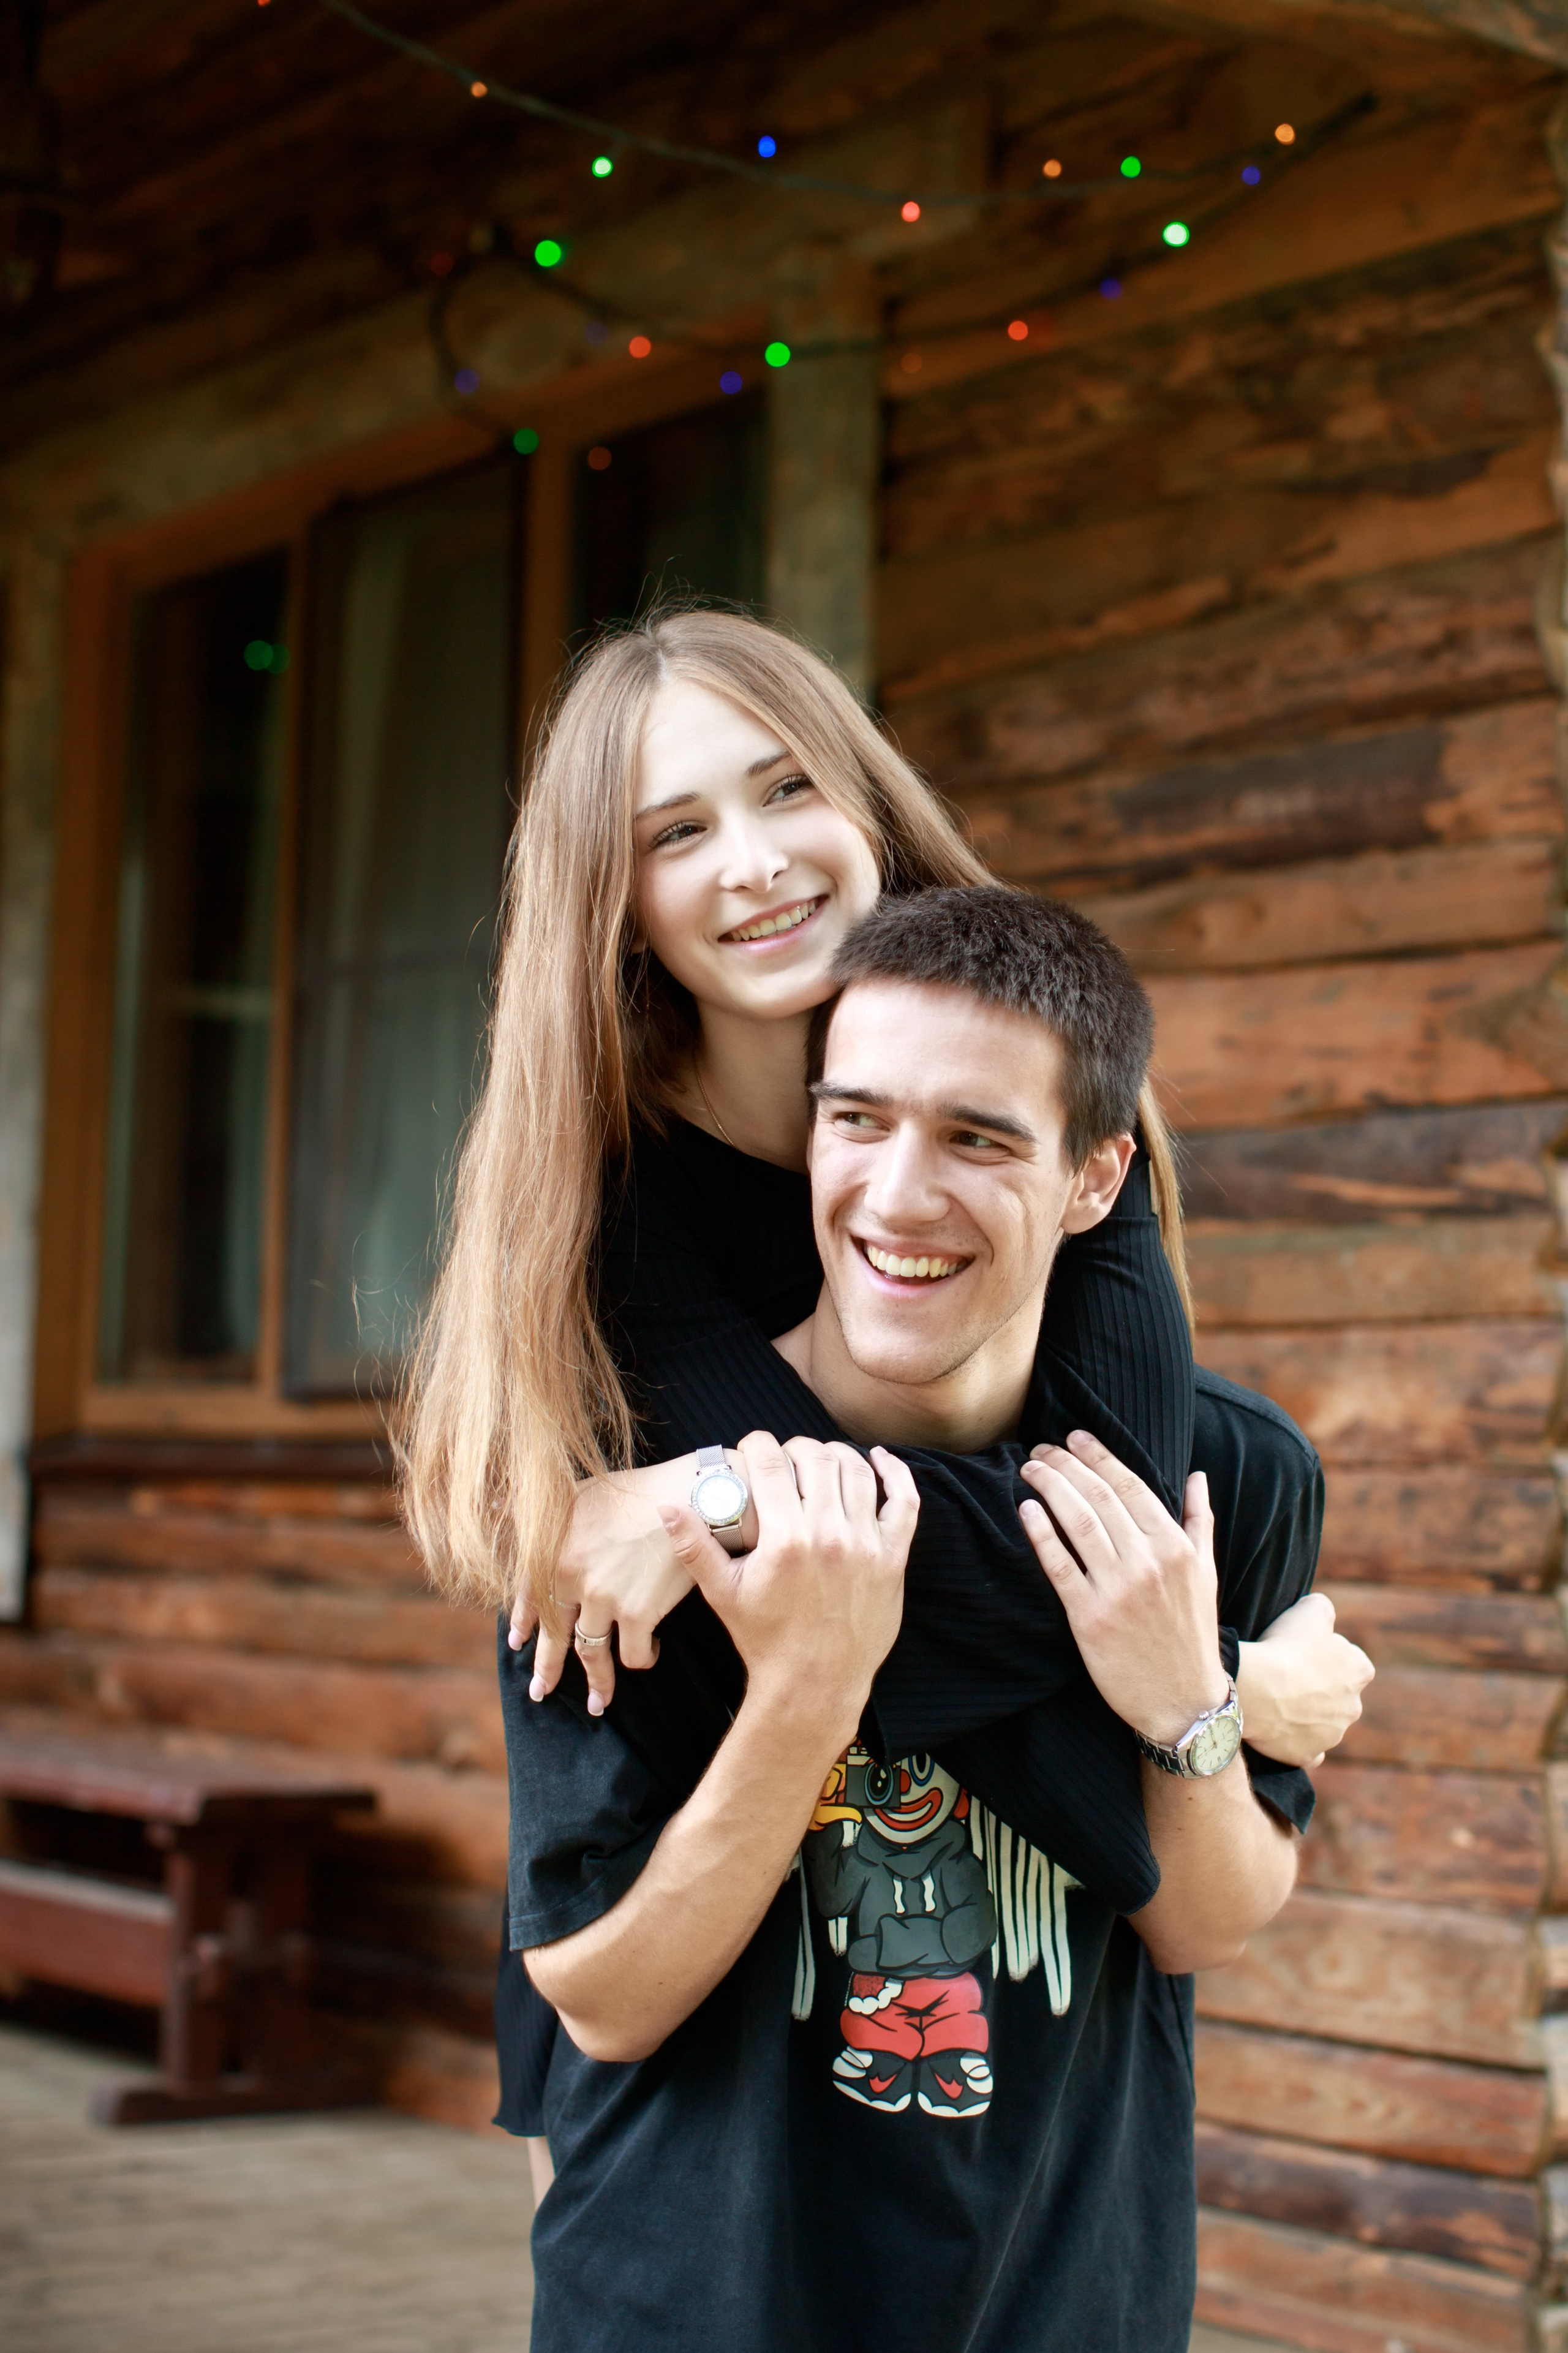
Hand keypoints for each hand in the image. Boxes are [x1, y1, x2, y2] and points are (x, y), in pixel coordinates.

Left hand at [513, 1463, 728, 1715]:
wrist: (689, 1496)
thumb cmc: (639, 1491)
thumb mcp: (579, 1491)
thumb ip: (539, 1509)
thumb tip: (494, 1507)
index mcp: (553, 1549)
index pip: (530, 1596)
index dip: (524, 1622)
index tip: (519, 1643)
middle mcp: (570, 1577)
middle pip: (554, 1635)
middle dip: (547, 1669)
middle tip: (539, 1693)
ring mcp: (603, 1598)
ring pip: (592, 1654)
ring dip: (596, 1683)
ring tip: (597, 1705)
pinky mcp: (637, 1613)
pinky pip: (633, 1654)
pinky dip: (641, 1659)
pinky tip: (650, 1653)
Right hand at [658, 1431, 917, 1754]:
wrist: (814, 1684)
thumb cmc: (764, 1639)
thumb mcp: (721, 1593)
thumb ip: (694, 1545)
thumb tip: (666, 1506)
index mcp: (784, 1539)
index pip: (771, 1463)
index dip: (758, 1444)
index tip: (753, 1447)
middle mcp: (828, 1535)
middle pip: (816, 1459)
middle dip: (796, 1448)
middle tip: (785, 1458)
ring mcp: (866, 1545)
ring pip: (857, 1472)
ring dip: (837, 1455)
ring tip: (820, 1459)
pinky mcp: (893, 1559)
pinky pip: (903, 1503)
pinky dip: (895, 1474)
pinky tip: (880, 1460)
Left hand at [1019, 1432, 1226, 1746]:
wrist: (1184, 1701)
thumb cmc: (1192, 1634)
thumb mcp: (1206, 1574)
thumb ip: (1199, 1521)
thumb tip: (1197, 1475)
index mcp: (1176, 1547)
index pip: (1131, 1486)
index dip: (1100, 1456)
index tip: (1075, 1437)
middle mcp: (1148, 1563)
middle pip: (1099, 1498)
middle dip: (1067, 1465)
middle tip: (1041, 1448)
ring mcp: (1118, 1590)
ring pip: (1078, 1523)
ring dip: (1051, 1488)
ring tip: (1031, 1468)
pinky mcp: (1090, 1618)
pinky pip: (1060, 1566)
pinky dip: (1042, 1534)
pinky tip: (1027, 1510)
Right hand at [1236, 1594, 1373, 1767]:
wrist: (1256, 1688)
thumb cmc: (1284, 1646)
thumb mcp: (1310, 1609)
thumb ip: (1324, 1609)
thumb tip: (1323, 1611)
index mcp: (1360, 1672)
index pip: (1354, 1662)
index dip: (1328, 1656)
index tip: (1306, 1652)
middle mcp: (1353, 1707)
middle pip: (1339, 1695)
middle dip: (1320, 1689)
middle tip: (1288, 1676)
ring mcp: (1331, 1735)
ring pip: (1323, 1724)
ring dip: (1307, 1715)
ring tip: (1276, 1700)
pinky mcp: (1307, 1755)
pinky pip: (1308, 1751)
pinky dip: (1298, 1743)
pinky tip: (1281, 1729)